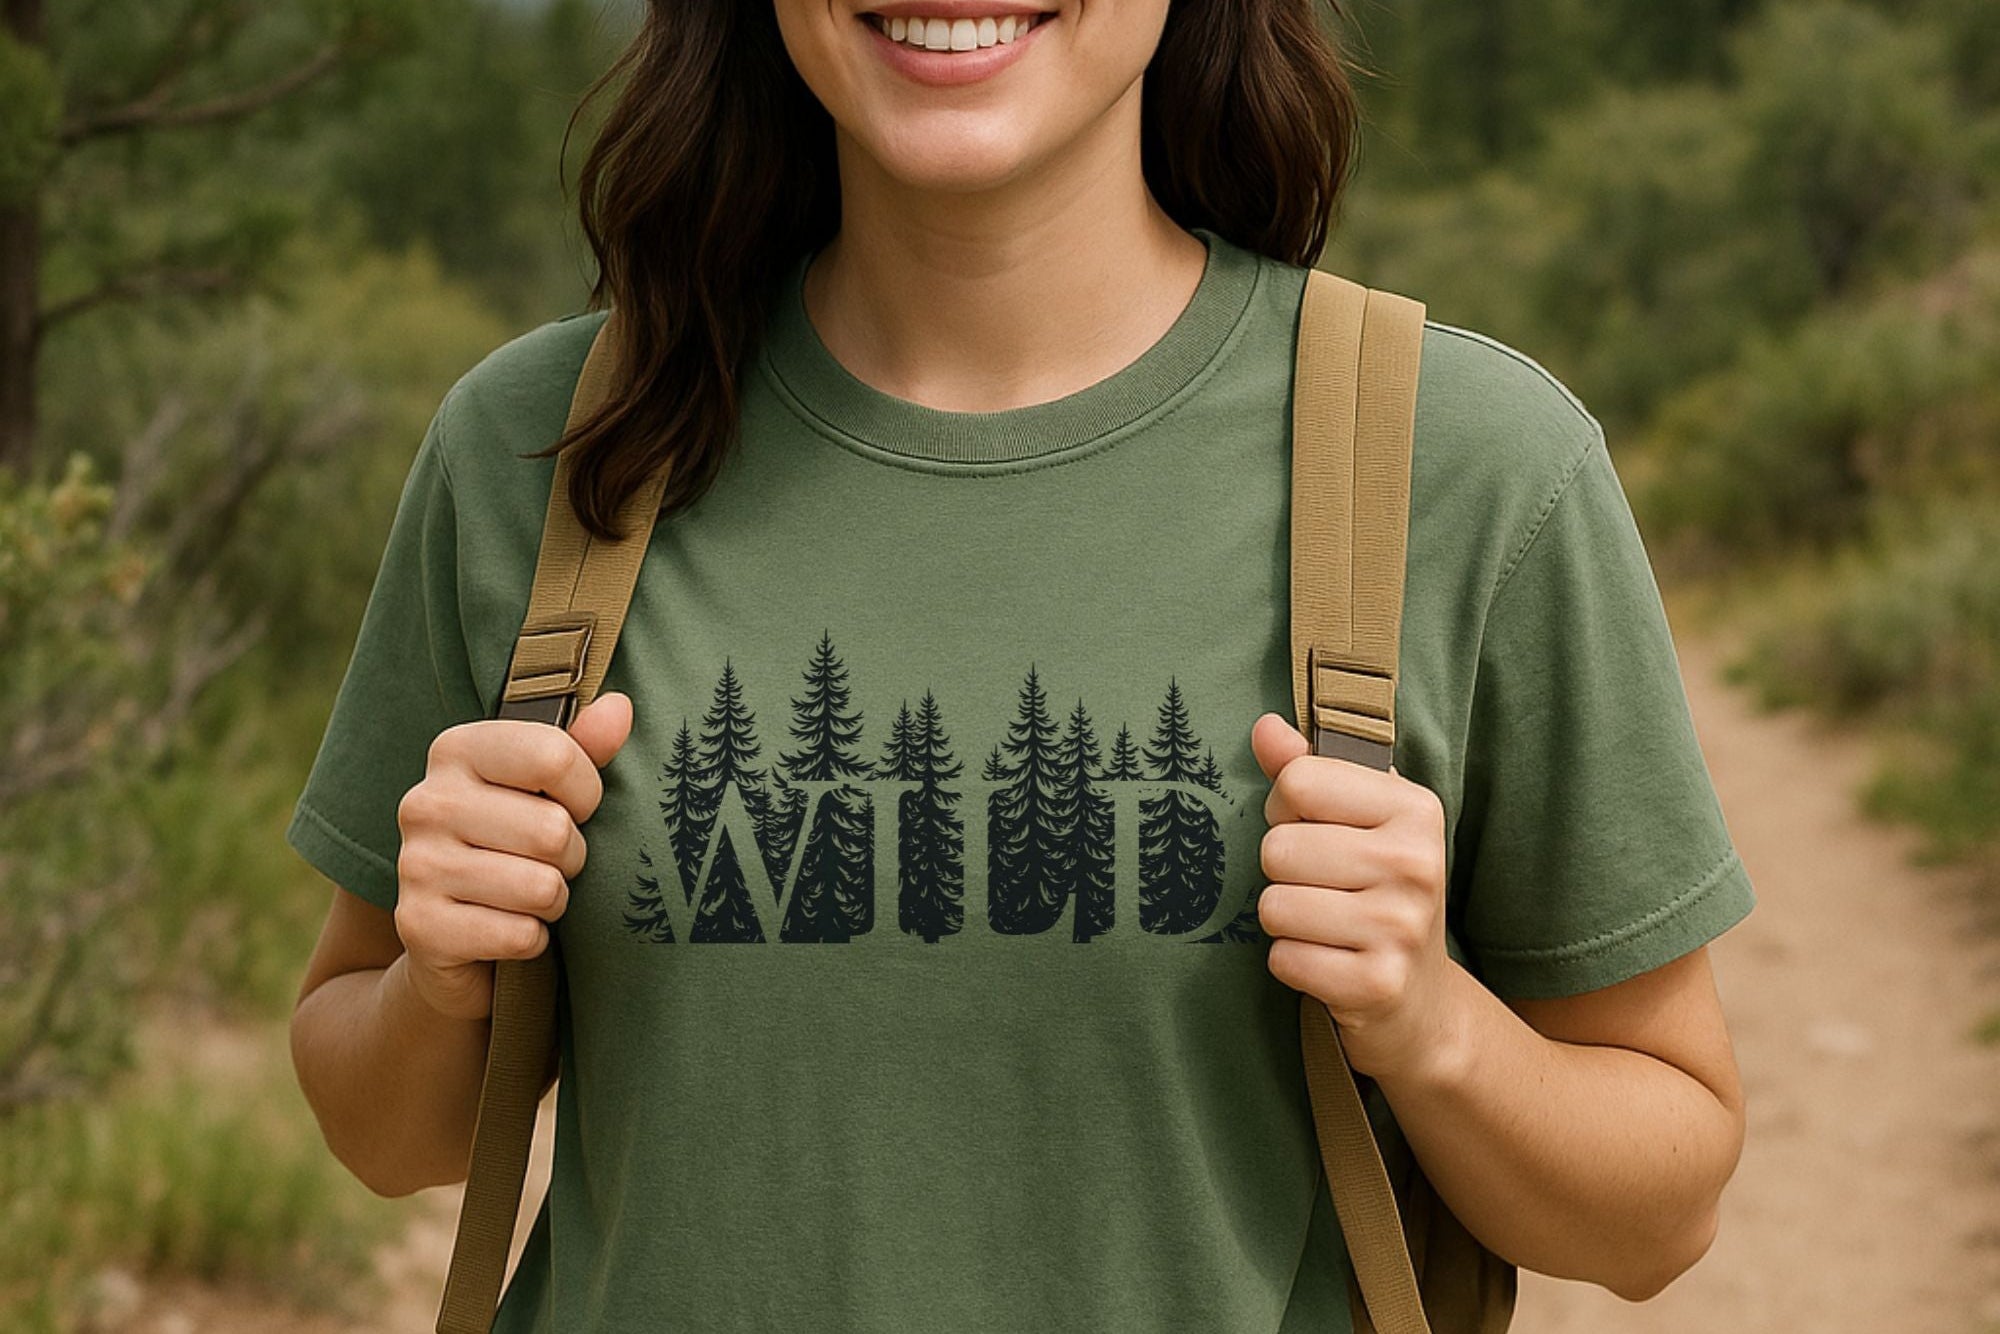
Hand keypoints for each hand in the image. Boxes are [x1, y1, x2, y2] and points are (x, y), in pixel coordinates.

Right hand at [392, 692, 632, 1020]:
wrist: (450, 938)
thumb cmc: (513, 848)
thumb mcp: (547, 791)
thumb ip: (583, 748)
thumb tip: (620, 708)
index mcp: (456, 750)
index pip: (554, 756)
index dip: (585, 793)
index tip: (571, 808)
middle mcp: (425, 801)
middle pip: (552, 830)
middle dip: (570, 857)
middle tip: (548, 863)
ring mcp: (415, 865)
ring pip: (540, 887)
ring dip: (553, 900)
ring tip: (529, 896)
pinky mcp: (419, 926)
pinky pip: (519, 935)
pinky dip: (531, 940)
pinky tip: (507, 929)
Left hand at [1250, 712, 1466, 1086]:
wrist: (1419, 998)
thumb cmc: (1377, 888)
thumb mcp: (1357, 818)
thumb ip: (1307, 768)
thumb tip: (1265, 728)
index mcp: (1414, 808)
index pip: (1298, 781)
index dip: (1286, 808)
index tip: (1315, 831)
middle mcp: (1417, 863)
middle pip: (1278, 848)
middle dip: (1284, 872)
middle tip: (1322, 888)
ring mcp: (1400, 927)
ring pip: (1274, 906)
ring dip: (1285, 921)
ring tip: (1326, 926)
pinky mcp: (1377, 984)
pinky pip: (1284, 959)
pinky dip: (1293, 964)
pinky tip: (1329, 961)